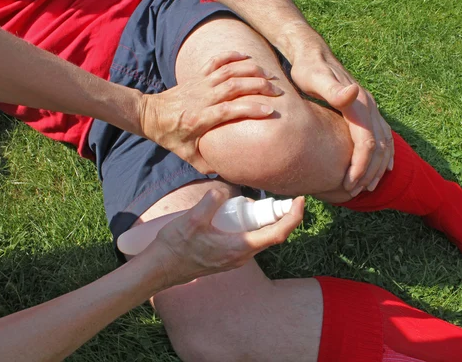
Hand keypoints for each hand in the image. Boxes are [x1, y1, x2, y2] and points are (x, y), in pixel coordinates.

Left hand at [141, 51, 281, 173]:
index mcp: (200, 118)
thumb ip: (206, 164)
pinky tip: (247, 57)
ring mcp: (200, 85)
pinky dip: (231, 56)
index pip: (229, 110)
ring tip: (270, 75)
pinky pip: (216, 62)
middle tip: (277, 90)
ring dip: (250, 70)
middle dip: (258, 86)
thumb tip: (228, 173)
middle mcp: (202, 98)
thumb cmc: (169, 136)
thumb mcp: (185, 155)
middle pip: (234, 86)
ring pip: (228, 72)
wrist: (150, 114)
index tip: (269, 111)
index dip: (250, 109)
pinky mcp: (198, 77)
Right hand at [151, 189, 304, 287]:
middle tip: (285, 197)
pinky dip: (255, 226)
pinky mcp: (228, 256)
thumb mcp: (191, 221)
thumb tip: (222, 192)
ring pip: (261, 238)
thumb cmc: (175, 247)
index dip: (293, 217)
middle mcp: (242, 256)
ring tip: (265, 203)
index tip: (300, 201)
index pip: (277, 233)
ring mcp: (235, 258)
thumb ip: (209, 204)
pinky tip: (244, 214)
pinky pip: (250, 240)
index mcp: (239, 248)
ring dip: (268, 222)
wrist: (161, 268)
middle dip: (283, 216)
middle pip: (273, 235)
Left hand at [290, 49, 393, 196]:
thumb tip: (353, 92)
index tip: (348, 184)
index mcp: (359, 105)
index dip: (360, 166)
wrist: (312, 53)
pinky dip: (384, 154)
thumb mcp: (314, 78)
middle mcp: (369, 107)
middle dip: (369, 172)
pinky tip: (381, 168)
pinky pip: (382, 136)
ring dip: (378, 167)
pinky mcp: (365, 111)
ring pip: (384, 143)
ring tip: (366, 186)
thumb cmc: (308, 69)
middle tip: (354, 191)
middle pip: (379, 147)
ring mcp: (370, 109)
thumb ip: (333, 89)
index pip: (367, 143)